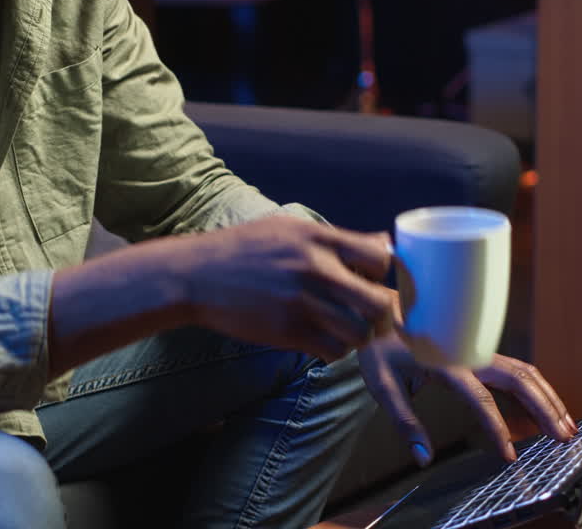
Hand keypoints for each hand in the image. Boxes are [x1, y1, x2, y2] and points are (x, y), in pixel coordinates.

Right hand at [175, 215, 394, 362]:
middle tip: (372, 315)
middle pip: (379, 303)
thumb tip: (385, 243)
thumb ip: (336, 238)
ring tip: (346, 329)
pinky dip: (335, 351)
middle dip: (383, 313)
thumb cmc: (244, 249)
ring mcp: (302, 303)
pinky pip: (334, 351)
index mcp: (318, 239)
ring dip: (359, 336)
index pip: (381, 257)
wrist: (195, 275)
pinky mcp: (288, 332)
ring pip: (360, 333)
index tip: (376, 280)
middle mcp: (316, 269)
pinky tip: (324, 341)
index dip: (386, 273)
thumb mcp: (289, 228)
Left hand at [359, 333, 576, 466]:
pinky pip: (515, 370)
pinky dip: (536, 389)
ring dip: (548, 397)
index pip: (481, 398)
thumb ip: (404, 421)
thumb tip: (422, 458)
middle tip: (564, 437)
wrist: (381, 309)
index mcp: (447, 361)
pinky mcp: (481, 352)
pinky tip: (545, 409)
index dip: (497, 428)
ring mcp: (479, 350)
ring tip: (567, 425)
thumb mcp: (382, 384)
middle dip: (545, 408)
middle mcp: (470, 353)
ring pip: (524, 372)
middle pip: (518, 379)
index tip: (509, 456)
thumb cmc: (379, 347)